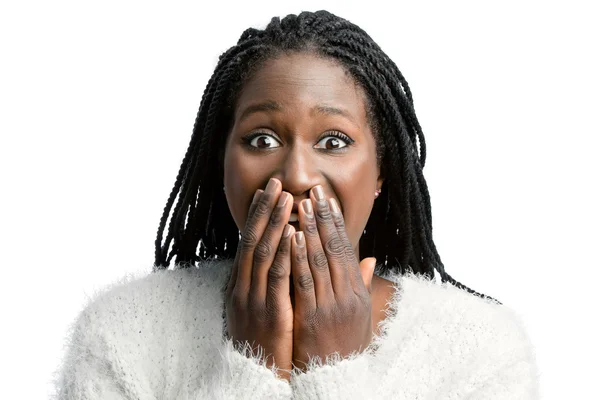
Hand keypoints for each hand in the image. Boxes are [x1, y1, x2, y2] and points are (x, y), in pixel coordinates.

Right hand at [225, 178, 295, 379]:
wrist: (255, 376)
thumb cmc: (263, 341)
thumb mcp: (260, 307)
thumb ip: (268, 282)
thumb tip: (278, 261)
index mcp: (240, 284)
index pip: (247, 242)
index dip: (257, 216)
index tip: (267, 193)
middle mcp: (242, 287)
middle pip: (252, 240)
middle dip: (265, 210)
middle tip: (275, 184)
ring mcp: (253, 299)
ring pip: (262, 253)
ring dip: (275, 224)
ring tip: (286, 199)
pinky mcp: (268, 312)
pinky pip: (275, 277)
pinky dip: (283, 253)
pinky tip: (293, 235)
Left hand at [290, 185, 375, 370]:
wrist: (336, 379)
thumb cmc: (345, 346)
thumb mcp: (361, 315)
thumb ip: (362, 284)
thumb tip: (370, 258)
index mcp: (356, 292)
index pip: (346, 249)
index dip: (335, 223)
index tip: (326, 200)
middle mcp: (346, 294)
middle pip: (334, 248)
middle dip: (323, 217)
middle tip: (314, 191)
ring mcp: (330, 305)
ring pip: (320, 260)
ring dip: (310, 229)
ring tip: (301, 205)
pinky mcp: (313, 317)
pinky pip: (304, 282)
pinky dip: (299, 257)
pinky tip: (293, 237)